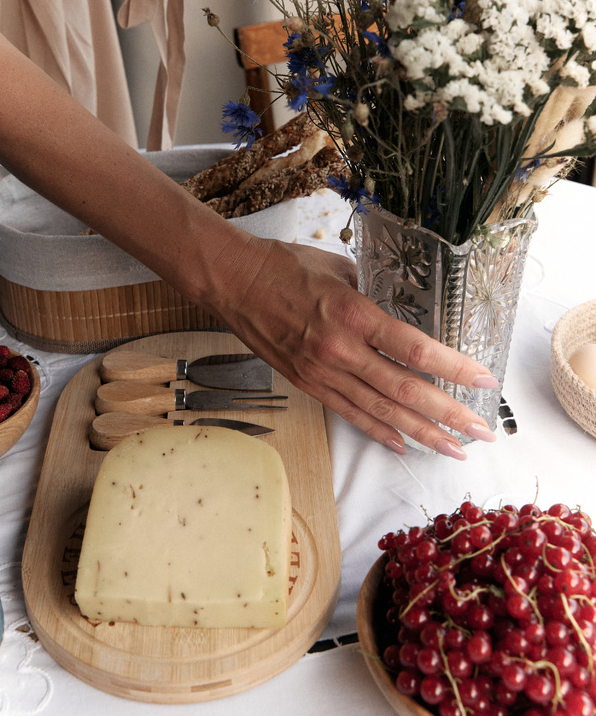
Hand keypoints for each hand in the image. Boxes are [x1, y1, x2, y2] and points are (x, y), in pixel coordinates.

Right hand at [213, 237, 498, 458]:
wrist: (232, 282)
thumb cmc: (283, 266)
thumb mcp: (339, 267)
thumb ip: (374, 292)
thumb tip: (402, 308)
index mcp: (352, 313)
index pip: (414, 348)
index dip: (453, 368)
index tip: (484, 380)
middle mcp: (340, 349)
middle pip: (405, 391)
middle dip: (449, 414)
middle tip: (482, 431)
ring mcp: (322, 372)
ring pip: (381, 412)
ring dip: (422, 433)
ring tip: (454, 449)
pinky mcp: (307, 384)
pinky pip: (350, 414)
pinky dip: (379, 432)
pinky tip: (403, 444)